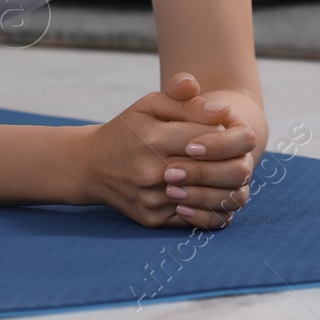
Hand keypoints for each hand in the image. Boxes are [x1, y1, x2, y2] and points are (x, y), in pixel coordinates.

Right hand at [77, 73, 257, 230]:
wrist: (91, 165)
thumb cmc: (127, 129)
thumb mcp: (149, 104)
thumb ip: (184, 100)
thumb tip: (223, 110)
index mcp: (154, 138)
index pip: (208, 137)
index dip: (221, 133)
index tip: (219, 131)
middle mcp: (152, 172)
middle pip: (212, 170)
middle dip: (226, 160)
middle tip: (228, 153)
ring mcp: (153, 199)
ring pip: (208, 198)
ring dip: (221, 185)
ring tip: (221, 172)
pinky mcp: (153, 219)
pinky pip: (195, 218)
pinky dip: (208, 206)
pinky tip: (208, 192)